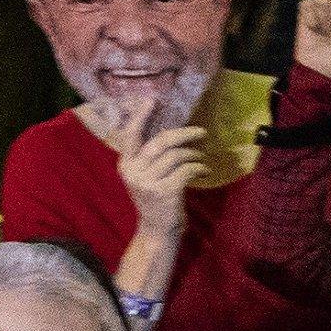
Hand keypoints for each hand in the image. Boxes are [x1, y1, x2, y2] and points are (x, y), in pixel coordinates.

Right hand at [116, 97, 207, 238]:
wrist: (156, 231)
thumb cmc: (155, 199)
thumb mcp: (145, 176)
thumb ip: (150, 156)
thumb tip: (172, 129)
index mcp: (126, 164)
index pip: (131, 135)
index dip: (141, 116)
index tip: (152, 100)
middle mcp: (133, 172)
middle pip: (161, 141)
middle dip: (185, 134)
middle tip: (201, 133)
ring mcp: (147, 182)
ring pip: (177, 155)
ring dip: (194, 155)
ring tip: (201, 158)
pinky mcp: (165, 192)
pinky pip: (187, 170)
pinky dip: (199, 167)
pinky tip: (205, 170)